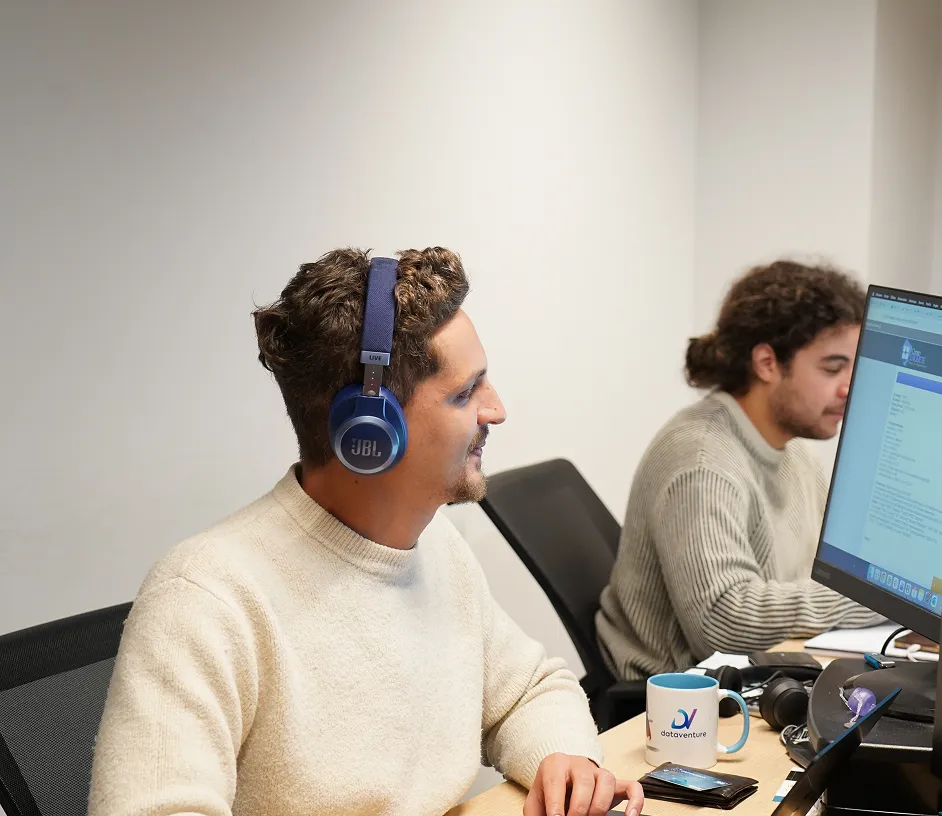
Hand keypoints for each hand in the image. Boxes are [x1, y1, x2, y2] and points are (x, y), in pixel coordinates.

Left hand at [523, 752, 643, 815]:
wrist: (560, 781)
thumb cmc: (548, 794)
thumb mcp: (536, 802)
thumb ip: (538, 814)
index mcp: (555, 764)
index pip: (555, 781)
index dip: (556, 805)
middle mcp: (578, 764)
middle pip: (584, 781)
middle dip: (579, 808)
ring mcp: (599, 772)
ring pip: (607, 781)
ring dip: (600, 806)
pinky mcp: (615, 783)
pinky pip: (632, 787)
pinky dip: (635, 801)